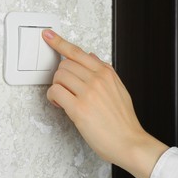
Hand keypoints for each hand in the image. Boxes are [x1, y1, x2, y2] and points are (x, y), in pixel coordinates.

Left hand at [42, 29, 167, 177]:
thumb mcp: (118, 88)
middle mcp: (97, 79)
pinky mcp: (79, 108)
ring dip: (56, 87)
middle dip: (60, 77)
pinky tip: (59, 104)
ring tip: (63, 98)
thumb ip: (104, 72)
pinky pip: (55, 92)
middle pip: (64, 65)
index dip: (59, 42)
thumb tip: (91, 56)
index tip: (48, 35)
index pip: (77, 52)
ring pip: (58, 77)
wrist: (130, 142)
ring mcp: (89, 93)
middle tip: (65, 89)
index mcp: (106, 72)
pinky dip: (52, 97)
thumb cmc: (123, 120)